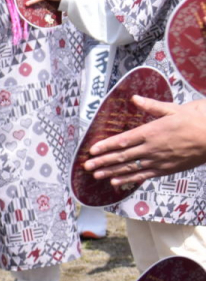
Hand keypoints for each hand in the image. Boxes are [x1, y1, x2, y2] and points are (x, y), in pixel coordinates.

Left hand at [84, 98, 205, 186]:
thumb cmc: (193, 122)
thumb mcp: (172, 110)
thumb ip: (151, 106)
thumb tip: (134, 98)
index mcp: (150, 131)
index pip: (122, 140)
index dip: (105, 146)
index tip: (92, 150)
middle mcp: (150, 148)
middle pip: (121, 156)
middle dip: (102, 161)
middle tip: (87, 166)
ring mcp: (157, 160)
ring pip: (129, 168)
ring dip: (111, 172)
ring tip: (96, 175)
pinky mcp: (165, 169)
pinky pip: (143, 175)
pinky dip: (128, 179)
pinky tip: (115, 182)